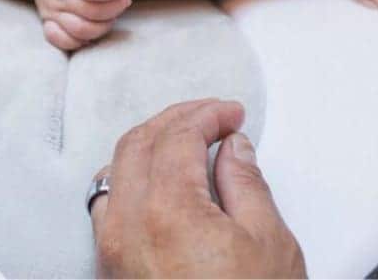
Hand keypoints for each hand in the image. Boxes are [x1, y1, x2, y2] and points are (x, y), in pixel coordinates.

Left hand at [91, 100, 306, 278]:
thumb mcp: (269, 244)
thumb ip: (246, 183)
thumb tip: (232, 148)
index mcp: (167, 210)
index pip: (177, 134)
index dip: (206, 114)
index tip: (230, 114)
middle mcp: (128, 226)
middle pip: (138, 143)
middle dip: (176, 121)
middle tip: (212, 118)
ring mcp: (113, 251)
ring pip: (115, 170)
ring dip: (148, 146)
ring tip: (187, 143)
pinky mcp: (110, 272)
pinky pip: (107, 205)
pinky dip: (130, 179)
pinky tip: (157, 181)